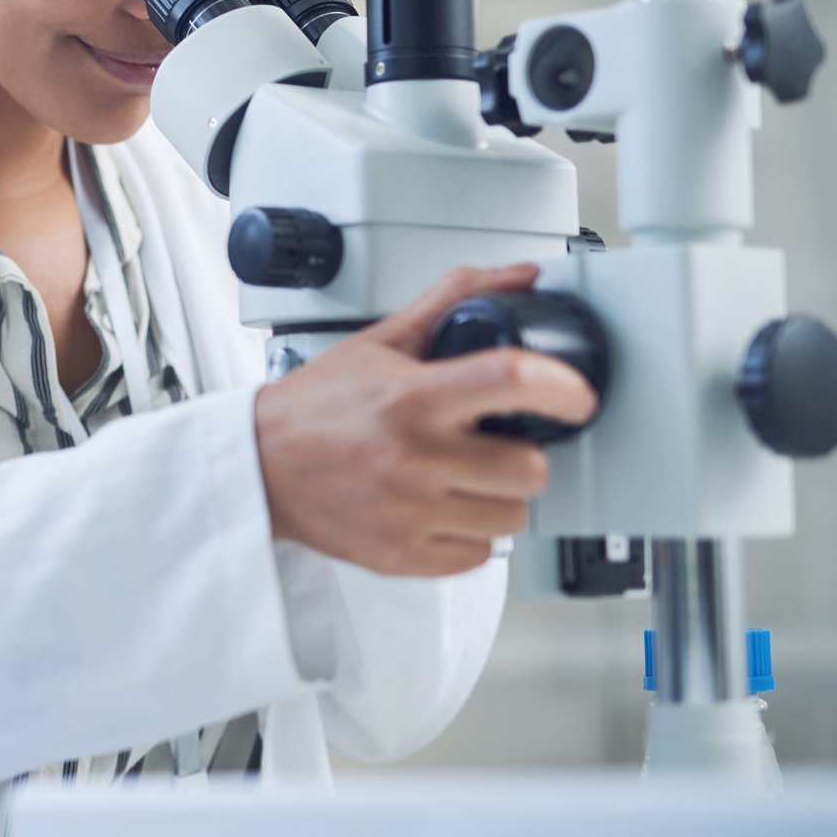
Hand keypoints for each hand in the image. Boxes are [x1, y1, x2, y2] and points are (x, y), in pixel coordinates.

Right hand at [252, 263, 598, 576]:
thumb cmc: (316, 408)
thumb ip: (451, 302)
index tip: (577, 395)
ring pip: (512, 517)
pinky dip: (469, 535)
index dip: (561, 387)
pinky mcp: (404, 557)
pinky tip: (441, 508)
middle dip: (522, 454)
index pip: (510, 380)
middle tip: (494, 444)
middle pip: (529, 468)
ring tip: (462, 477)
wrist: (259, 469)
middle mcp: (411, 459)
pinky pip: (479, 556)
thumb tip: (517, 278)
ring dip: (498, 497)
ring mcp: (409, 515)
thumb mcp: (380, 342)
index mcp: (409, 399)